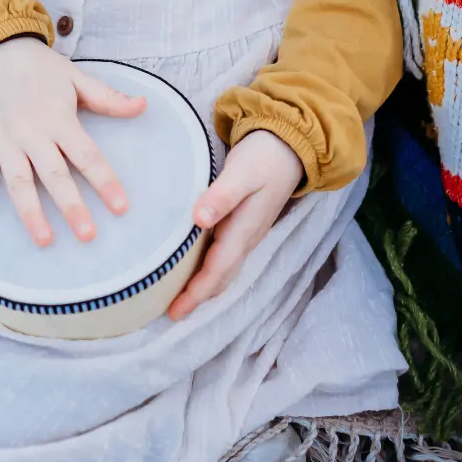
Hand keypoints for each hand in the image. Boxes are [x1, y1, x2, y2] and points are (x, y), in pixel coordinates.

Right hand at [0, 38, 144, 245]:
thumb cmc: (39, 67)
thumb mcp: (76, 76)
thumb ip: (107, 97)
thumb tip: (144, 105)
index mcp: (59, 118)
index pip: (87, 155)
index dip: (105, 181)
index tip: (121, 207)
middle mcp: (32, 132)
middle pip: (54, 174)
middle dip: (71, 206)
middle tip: (87, 235)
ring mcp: (4, 138)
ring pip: (18, 180)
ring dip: (30, 212)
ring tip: (44, 240)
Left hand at [167, 130, 303, 320]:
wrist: (290, 147)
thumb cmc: (263, 157)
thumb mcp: (242, 172)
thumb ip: (222, 195)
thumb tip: (199, 219)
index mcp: (244, 230)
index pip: (217, 270)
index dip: (196, 293)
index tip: (175, 312)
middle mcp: (247, 238)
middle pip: (220, 278)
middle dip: (198, 298)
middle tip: (171, 314)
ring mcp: (248, 233)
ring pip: (224, 269)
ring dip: (204, 287)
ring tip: (180, 299)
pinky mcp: (245, 225)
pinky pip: (225, 256)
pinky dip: (210, 270)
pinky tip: (195, 266)